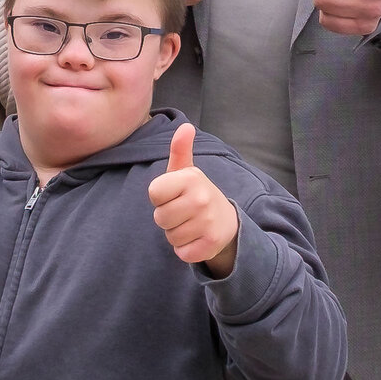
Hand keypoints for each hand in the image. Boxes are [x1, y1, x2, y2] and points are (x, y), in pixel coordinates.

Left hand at [148, 123, 238, 277]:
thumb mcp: (186, 172)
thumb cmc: (196, 194)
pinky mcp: (211, 244)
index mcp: (191, 178)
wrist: (226, 221)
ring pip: (170, 237)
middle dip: (167, 218)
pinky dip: (186, 250)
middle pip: (160, 218)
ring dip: (176, 234)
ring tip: (190, 224)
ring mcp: (208, 222)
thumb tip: (185, 126)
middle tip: (183, 212)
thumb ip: (180, 150)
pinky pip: (182, 253)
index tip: (174, 195)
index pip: (154, 193)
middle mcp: (201, 198)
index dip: (160, 197)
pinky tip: (196, 239)